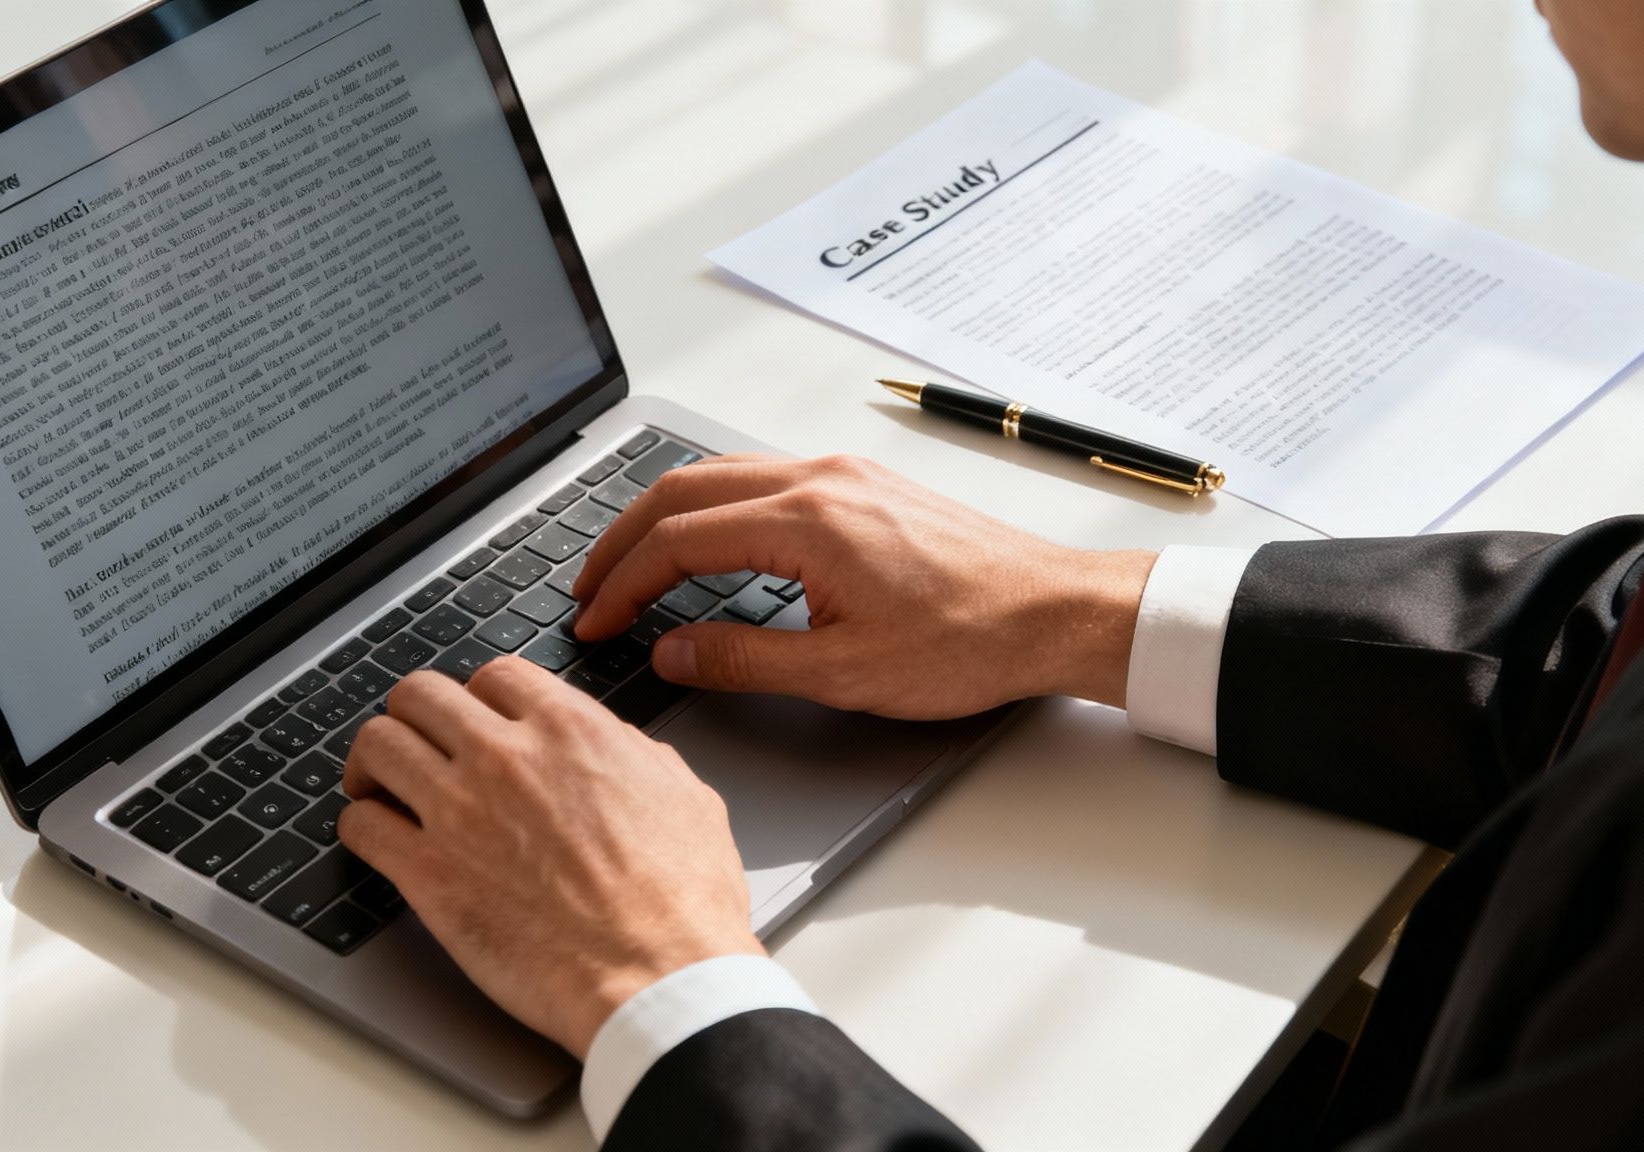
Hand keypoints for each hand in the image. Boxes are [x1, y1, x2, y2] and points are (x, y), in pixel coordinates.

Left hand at [336, 661, 762, 1057]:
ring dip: (374, 763)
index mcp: (570, 731)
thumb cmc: (681, 902)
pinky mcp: (428, 876)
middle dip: (416, 716)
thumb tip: (615, 747)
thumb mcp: (684, 797)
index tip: (476, 721)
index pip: (494, 675)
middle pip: (420, 694)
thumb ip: (633, 757)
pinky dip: (361, 826)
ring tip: (380, 786)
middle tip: (418, 744)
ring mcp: (459, 812)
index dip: (481, 698)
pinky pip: (359, 826)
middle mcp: (505, 756)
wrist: (658, 975)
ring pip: (377, 744)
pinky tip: (378, 838)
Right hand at [572, 455, 1154, 718]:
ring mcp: (843, 474)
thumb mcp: (844, 673)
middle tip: (588, 589)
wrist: (1055, 612)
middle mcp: (819, 479)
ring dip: (665, 517)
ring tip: (631, 566)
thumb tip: (673, 650)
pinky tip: (707, 543)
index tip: (594, 622)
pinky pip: (761, 477)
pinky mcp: (864, 483)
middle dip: (622, 540)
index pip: (677, 541)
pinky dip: (713, 507)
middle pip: (683, 490)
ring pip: (720, 474)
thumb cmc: (970, 641)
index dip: (621, 585)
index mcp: (807, 521)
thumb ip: (743, 661)